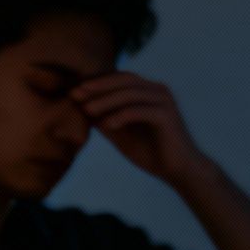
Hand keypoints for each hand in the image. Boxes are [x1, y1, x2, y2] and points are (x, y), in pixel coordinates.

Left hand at [70, 73, 210, 185]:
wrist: (176, 170)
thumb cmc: (148, 151)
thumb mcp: (119, 133)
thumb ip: (103, 119)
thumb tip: (79, 108)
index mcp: (146, 91)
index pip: (118, 79)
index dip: (96, 82)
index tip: (73, 91)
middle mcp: (157, 90)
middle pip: (124, 80)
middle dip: (98, 86)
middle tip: (76, 94)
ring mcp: (163, 101)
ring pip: (130, 94)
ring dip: (106, 101)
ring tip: (86, 110)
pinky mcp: (167, 115)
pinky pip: (140, 111)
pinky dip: (121, 116)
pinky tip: (106, 124)